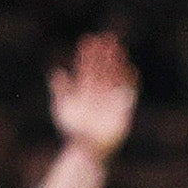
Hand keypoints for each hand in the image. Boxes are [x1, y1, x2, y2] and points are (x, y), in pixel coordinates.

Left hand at [51, 32, 137, 159]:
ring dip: (117, 63)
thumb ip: (61, 91)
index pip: (86, 68)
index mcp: (83, 90)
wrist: (88, 150)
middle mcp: (98, 92)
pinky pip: (129, 91)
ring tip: (119, 49)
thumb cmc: (73, 132)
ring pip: (115, 76)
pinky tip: (130, 69)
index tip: (88, 41)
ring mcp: (110, 99)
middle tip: (107, 37)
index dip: (87, 55)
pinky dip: (130, 80)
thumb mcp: (64, 109)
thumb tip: (57, 72)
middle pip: (102, 69)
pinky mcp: (124, 108)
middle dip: (104, 54)